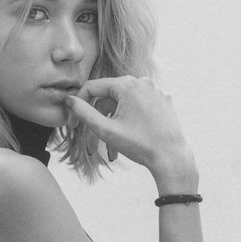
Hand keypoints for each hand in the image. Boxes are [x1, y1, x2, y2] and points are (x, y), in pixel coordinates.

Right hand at [66, 76, 197, 191]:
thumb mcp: (106, 130)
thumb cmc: (140, 144)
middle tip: (91, 147)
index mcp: (128, 84)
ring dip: (114, 128)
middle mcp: (143, 83)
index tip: (73, 126)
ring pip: (123, 107)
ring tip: (111, 152)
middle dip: (98, 124)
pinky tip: (128, 141)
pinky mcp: (163, 102)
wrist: (172, 158)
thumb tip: (68, 99)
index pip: (92, 88)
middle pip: (108, 100)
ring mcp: (155, 92)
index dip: (78, 106)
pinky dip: (129, 123)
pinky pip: (139, 109)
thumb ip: (84, 113)